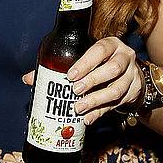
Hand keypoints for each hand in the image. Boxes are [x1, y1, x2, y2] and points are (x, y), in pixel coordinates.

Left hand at [22, 37, 142, 124]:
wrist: (130, 72)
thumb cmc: (99, 62)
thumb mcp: (85, 57)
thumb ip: (58, 66)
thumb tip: (28, 79)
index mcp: (110, 44)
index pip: (100, 50)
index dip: (86, 63)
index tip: (70, 75)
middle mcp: (124, 57)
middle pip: (113, 69)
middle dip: (93, 81)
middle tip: (75, 91)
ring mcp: (132, 75)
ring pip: (117, 89)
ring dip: (97, 100)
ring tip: (79, 107)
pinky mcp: (134, 92)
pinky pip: (118, 104)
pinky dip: (101, 112)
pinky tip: (88, 118)